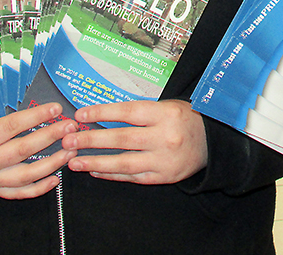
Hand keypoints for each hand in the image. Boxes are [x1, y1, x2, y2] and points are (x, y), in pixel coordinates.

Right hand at [0, 104, 77, 198]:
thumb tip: (21, 90)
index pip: (11, 127)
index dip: (36, 117)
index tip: (55, 109)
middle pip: (22, 150)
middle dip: (50, 137)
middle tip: (69, 126)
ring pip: (25, 176)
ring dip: (51, 163)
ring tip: (70, 150)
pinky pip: (18, 193)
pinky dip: (38, 188)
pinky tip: (55, 179)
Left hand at [62, 99, 206, 184]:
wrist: (213, 141)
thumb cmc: (186, 119)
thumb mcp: (168, 106)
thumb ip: (140, 111)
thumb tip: (104, 114)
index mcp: (166, 114)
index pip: (128, 112)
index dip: (102, 113)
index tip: (81, 114)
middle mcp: (165, 137)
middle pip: (122, 139)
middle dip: (92, 140)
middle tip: (69, 140)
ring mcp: (164, 159)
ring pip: (123, 162)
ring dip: (96, 162)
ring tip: (75, 160)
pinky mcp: (163, 177)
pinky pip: (132, 176)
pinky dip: (112, 174)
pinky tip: (96, 171)